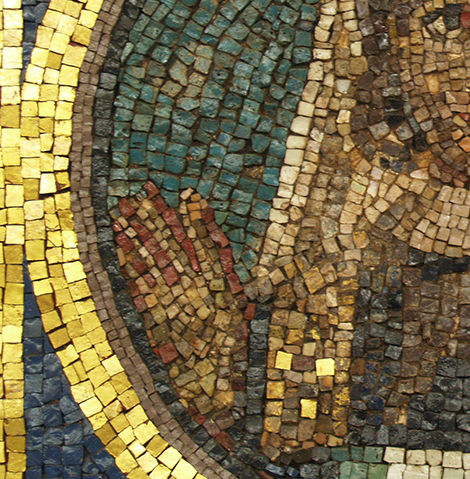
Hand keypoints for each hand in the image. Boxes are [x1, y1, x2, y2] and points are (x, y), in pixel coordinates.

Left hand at [113, 181, 249, 447]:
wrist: (206, 381)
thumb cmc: (227, 348)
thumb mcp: (242, 314)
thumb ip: (244, 289)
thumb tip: (250, 269)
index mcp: (216, 281)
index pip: (205, 241)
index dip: (196, 217)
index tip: (188, 193)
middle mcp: (191, 283)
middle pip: (172, 241)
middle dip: (158, 214)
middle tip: (144, 190)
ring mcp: (170, 295)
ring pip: (150, 256)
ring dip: (136, 231)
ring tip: (124, 208)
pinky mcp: (151, 310)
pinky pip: (137, 279)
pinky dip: (127, 260)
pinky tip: (117, 245)